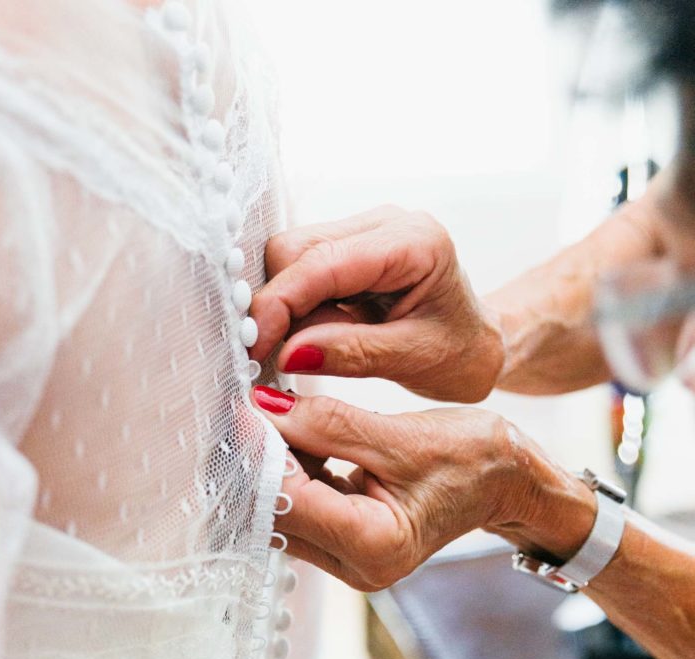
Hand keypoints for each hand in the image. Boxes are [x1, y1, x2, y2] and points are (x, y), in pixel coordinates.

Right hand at [250, 206, 503, 401]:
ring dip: (287, 312)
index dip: (278, 304)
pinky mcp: (346, 252)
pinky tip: (317, 339)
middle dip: (278, 307)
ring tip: (314, 352)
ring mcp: (361, 234)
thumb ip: (353, 354)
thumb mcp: (415, 361)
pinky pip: (300, 276)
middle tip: (283, 359)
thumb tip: (289, 353)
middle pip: (294, 250)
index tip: (253, 347)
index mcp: (411, 241)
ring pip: (289, 261)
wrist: (477, 346)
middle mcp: (382, 224)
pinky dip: (296, 312)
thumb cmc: (459, 354)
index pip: (321, 262)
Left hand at [253, 386, 595, 590]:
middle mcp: (357, 567)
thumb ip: (327, 424)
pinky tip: (288, 433)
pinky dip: (291, 470)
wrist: (507, 482)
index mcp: (376, 546)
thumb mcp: (401, 435)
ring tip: (265, 412)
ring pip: (284, 511)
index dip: (261, 451)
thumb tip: (262, 408)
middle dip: (259, 458)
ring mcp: (349, 562)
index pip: (292, 499)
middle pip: (280, 512)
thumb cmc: (472, 458)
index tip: (243, 403)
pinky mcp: (345, 547)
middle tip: (244, 402)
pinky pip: (302, 508)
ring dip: (272, 463)